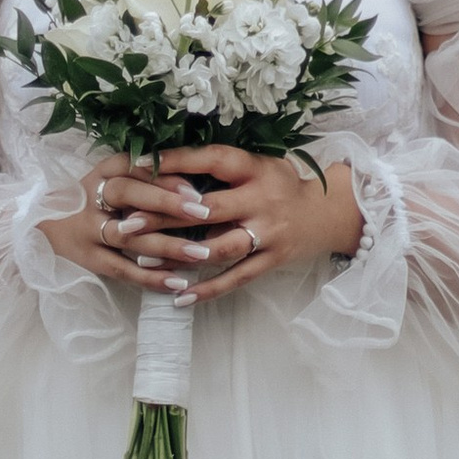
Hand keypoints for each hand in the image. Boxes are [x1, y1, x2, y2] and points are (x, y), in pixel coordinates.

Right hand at [38, 158, 219, 295]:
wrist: (40, 230)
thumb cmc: (91, 203)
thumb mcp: (110, 184)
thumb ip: (144, 182)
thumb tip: (193, 185)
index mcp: (101, 172)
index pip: (131, 165)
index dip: (162, 174)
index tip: (194, 186)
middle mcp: (90, 196)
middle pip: (126, 193)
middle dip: (166, 202)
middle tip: (203, 211)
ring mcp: (87, 229)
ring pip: (127, 237)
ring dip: (165, 245)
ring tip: (200, 253)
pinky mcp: (87, 258)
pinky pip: (121, 269)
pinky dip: (150, 278)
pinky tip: (178, 284)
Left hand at [145, 144, 363, 292]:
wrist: (331, 214)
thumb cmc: (282, 184)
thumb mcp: (258, 165)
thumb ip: (221, 169)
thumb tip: (165, 169)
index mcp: (255, 169)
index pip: (210, 160)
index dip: (175, 162)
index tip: (138, 167)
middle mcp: (262, 200)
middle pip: (207, 208)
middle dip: (165, 216)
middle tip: (127, 223)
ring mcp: (268, 233)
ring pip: (219, 247)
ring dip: (180, 255)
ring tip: (145, 260)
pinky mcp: (272, 261)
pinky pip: (236, 278)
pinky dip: (207, 289)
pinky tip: (180, 297)